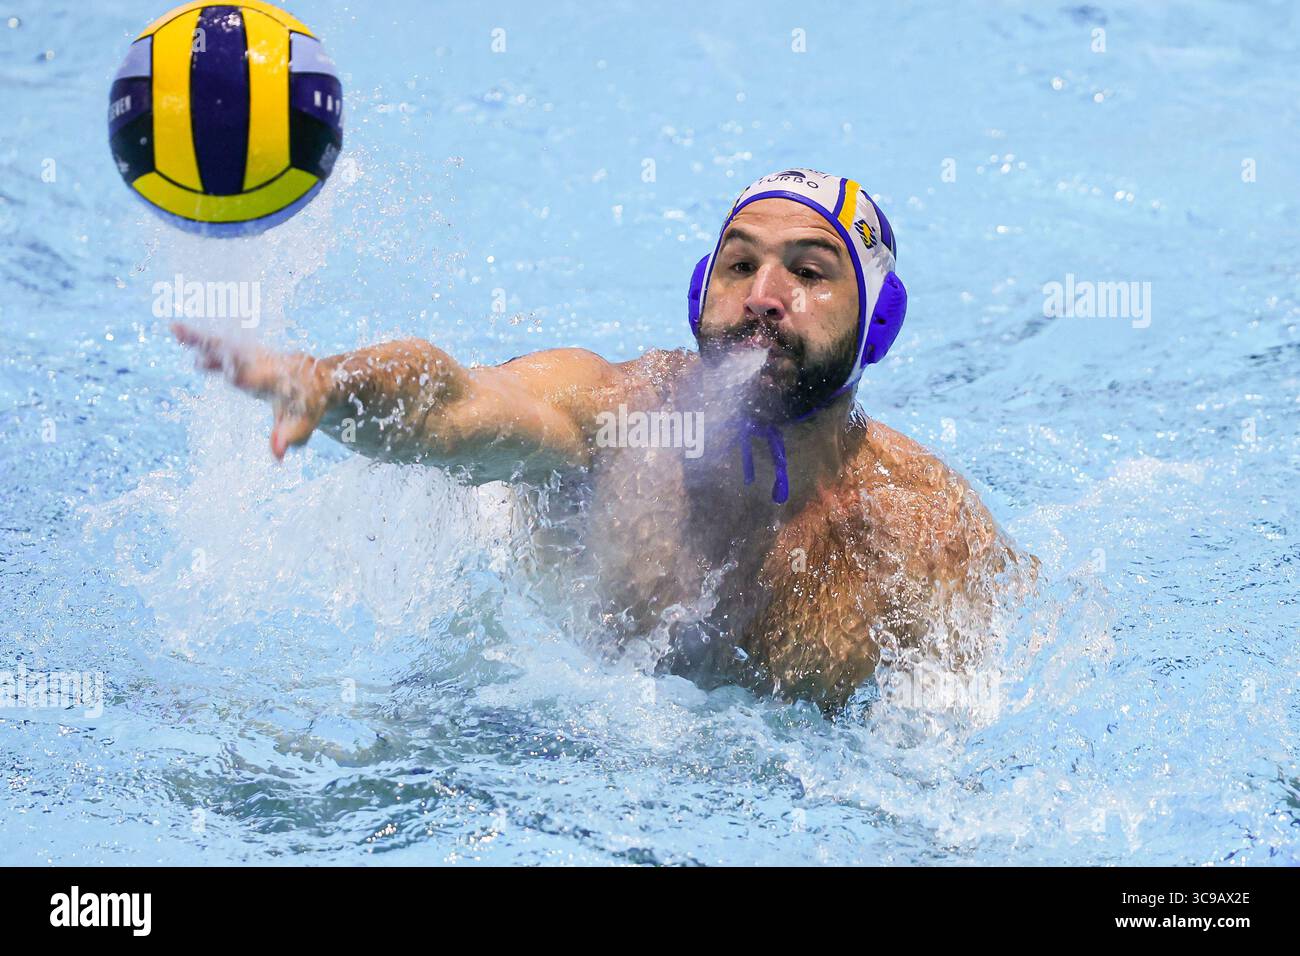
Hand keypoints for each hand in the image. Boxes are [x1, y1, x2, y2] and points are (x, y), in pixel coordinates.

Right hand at [171, 322, 332, 458]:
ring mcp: (252, 357)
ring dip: (203, 340)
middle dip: (219, 352)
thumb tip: (277, 456)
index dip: (247, 378)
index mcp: (277, 381)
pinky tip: (177, 331)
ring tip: (177, 330)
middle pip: (238, 356)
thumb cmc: (307, 406)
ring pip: (225, 346)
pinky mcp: (243, 354)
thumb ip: (288, 437)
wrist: (316, 379)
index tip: (233, 376)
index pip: (259, 379)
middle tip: (196, 344)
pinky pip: (220, 345)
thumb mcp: (302, 425)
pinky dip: (200, 339)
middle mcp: (264, 365)